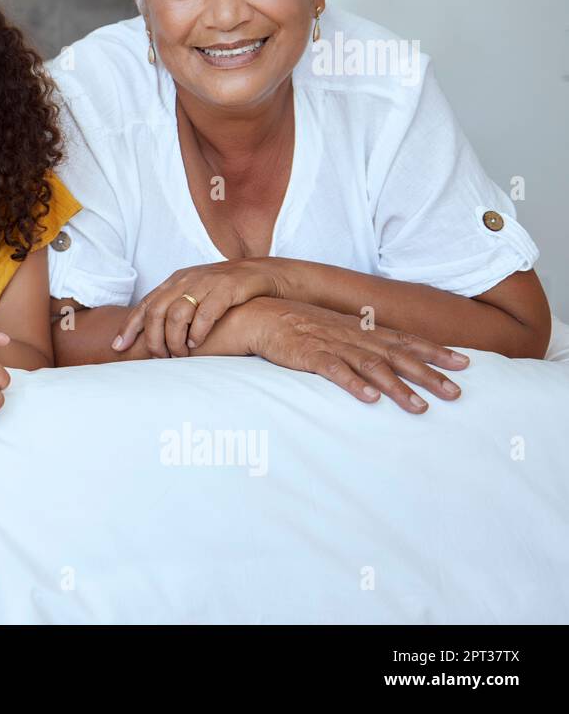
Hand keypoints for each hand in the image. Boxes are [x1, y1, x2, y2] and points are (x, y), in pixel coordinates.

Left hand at [114, 259, 289, 357]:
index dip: (129, 327)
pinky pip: (206, 312)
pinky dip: (198, 331)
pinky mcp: (228, 288)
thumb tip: (153, 338)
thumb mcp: (196, 294)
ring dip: (175, 338)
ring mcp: (207, 282)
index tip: (118, 348)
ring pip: (178, 313)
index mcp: (176, 281)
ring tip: (179, 354)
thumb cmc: (226, 291)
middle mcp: (187, 280)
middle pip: (157, 311)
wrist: (263, 273)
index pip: (145, 304)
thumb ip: (176, 309)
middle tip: (159, 357)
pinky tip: (198, 344)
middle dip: (154, 339)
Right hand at [237, 297, 468, 412]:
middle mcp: (352, 336)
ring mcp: (331, 345)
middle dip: (429, 374)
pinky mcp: (308, 355)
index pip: (405, 339)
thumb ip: (361, 343)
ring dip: (398, 387)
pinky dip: (353, 384)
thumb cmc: (298, 326)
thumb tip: (388, 360)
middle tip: (457, 393)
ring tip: (420, 408)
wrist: (259, 315)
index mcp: (360, 330)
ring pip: (372, 366)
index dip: (435, 351)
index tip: (465, 363)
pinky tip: (369, 399)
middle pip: (397, 355)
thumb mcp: (336, 330)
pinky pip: (333, 370)